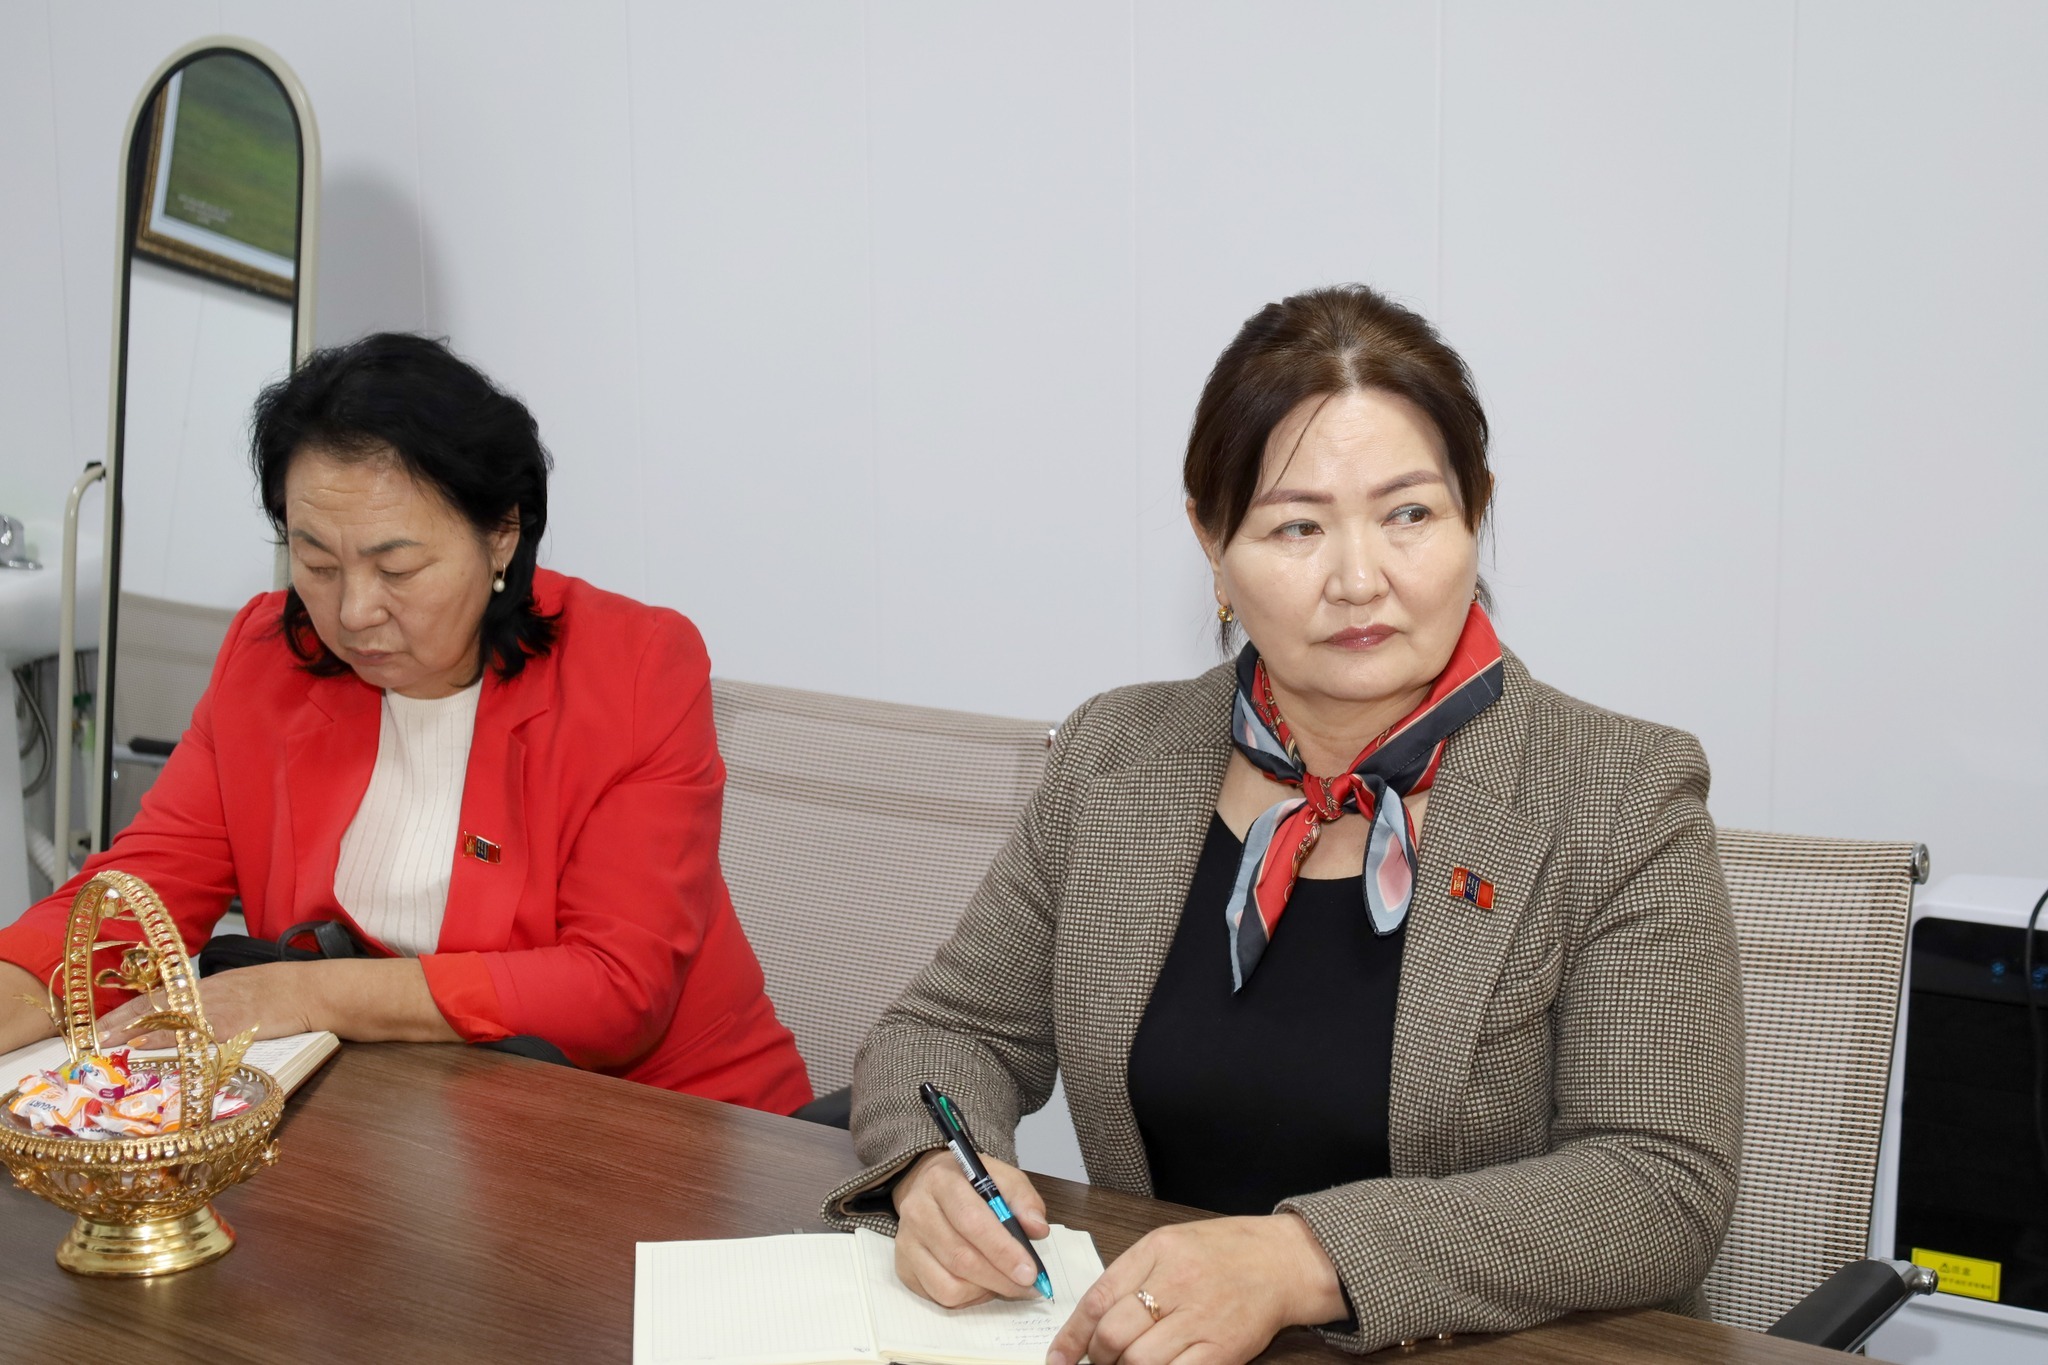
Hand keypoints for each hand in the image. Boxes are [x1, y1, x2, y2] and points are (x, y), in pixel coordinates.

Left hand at [99, 962, 318, 1049]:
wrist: (315, 990)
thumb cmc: (286, 991)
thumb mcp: (246, 989)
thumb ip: (218, 1002)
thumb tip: (195, 1020)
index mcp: (210, 985)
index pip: (161, 997)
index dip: (129, 1011)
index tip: (102, 1024)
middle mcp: (208, 993)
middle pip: (156, 1006)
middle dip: (121, 1021)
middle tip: (91, 1037)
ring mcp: (218, 1008)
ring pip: (168, 1017)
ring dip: (134, 1031)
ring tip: (106, 1044)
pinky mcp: (232, 1024)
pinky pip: (192, 1033)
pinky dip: (166, 1039)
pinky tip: (146, 1046)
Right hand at [892, 1147, 1051, 1306]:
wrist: (929, 1184)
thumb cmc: (969, 1184)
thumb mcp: (1001, 1177)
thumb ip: (1022, 1199)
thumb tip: (1037, 1229)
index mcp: (942, 1181)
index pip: (972, 1221)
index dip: (1003, 1250)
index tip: (1030, 1271)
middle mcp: (918, 1211)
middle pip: (960, 1258)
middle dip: (1001, 1278)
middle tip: (1028, 1286)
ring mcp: (907, 1241)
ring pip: (948, 1285)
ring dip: (985, 1290)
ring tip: (1004, 1280)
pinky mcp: (903, 1266)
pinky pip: (938, 1296)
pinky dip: (967, 1297)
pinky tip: (981, 1282)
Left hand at [1045, 1214, 1344, 1364]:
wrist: (1280, 1262)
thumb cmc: (1222, 1253)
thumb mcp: (1168, 1244)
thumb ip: (1129, 1275)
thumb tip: (1091, 1320)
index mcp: (1157, 1251)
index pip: (1099, 1298)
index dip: (1072, 1335)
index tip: (1058, 1358)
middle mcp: (1177, 1283)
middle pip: (1115, 1334)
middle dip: (1098, 1357)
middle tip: (1099, 1361)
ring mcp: (1201, 1319)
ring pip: (1140, 1361)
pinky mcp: (1223, 1351)